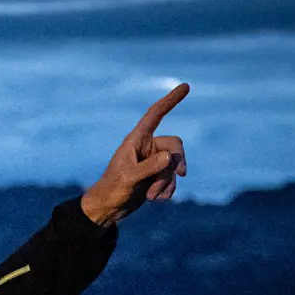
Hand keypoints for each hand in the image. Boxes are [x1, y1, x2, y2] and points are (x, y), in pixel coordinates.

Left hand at [80, 83, 188, 226]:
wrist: (108, 209)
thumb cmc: (112, 190)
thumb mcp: (128, 178)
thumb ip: (148, 167)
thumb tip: (170, 158)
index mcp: (136, 140)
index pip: (155, 114)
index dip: (170, 100)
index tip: (186, 86)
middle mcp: (147, 147)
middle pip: (175, 146)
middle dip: (176, 164)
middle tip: (179, 175)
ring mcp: (154, 161)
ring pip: (175, 165)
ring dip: (167, 182)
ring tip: (152, 197)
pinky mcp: (157, 175)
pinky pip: (173, 178)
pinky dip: (168, 189)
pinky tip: (158, 199)